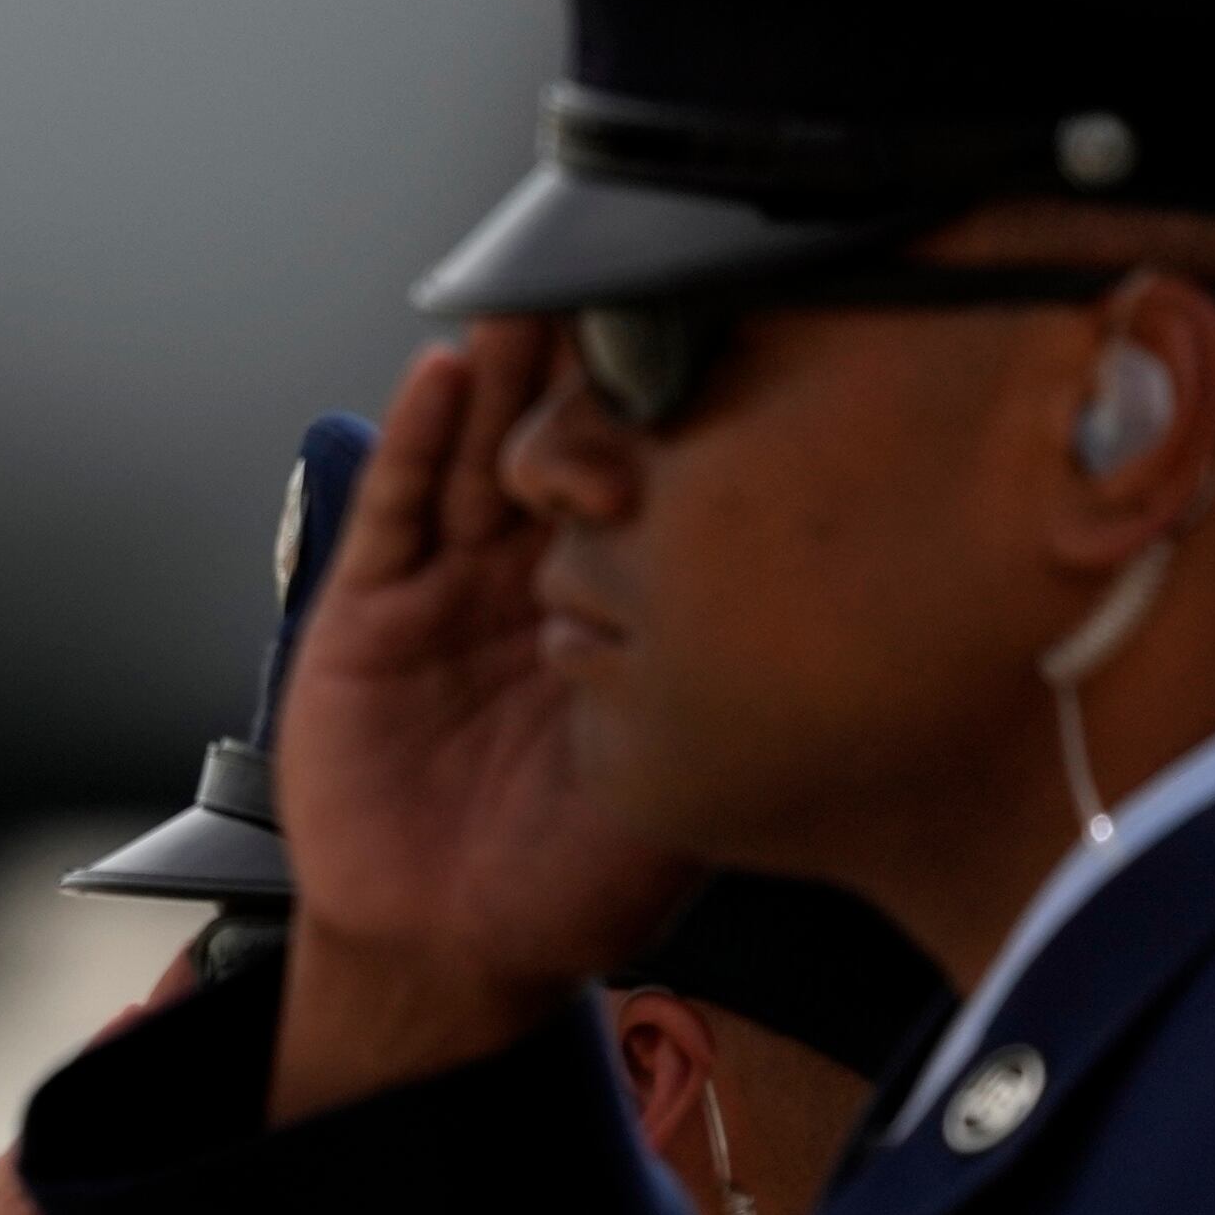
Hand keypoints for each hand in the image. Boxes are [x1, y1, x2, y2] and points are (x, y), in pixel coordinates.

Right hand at [270, 319, 694, 1119]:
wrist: (449, 952)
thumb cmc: (568, 887)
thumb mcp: (688, 782)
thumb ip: (727, 695)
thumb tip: (845, 630)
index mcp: (619, 610)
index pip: (653, 479)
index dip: (683, 408)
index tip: (735, 326)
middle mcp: (535, 581)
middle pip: (566, 439)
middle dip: (594, 355)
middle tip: (635, 261)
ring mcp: (450, 589)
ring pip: (485, 450)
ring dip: (510, 368)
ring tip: (544, 285)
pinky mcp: (370, 611)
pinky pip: (400, 508)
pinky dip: (422, 437)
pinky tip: (450, 374)